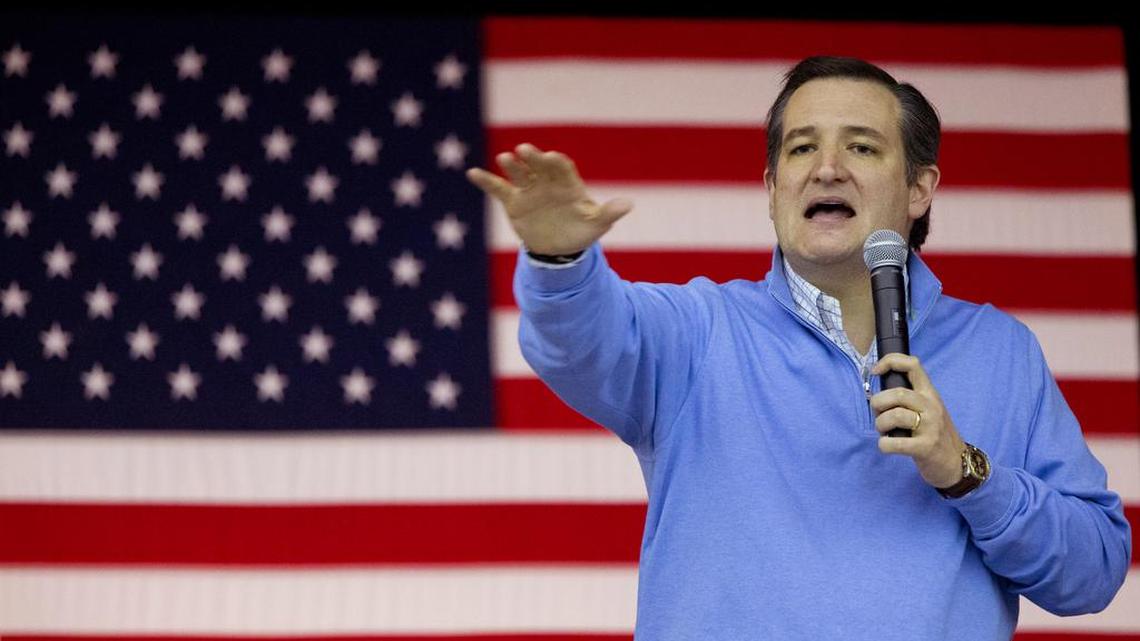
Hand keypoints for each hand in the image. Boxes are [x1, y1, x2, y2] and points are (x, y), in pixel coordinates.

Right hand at [466, 143, 632, 254]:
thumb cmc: (580, 230)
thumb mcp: (597, 224)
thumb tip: (629, 205)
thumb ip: (609, 213)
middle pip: (538, 166)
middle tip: (524, 150)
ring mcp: (529, 190)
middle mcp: (546, 181)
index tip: (551, 158)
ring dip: (511, 166)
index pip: (561, 169)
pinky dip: (486, 181)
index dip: (556, 163)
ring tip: (504, 158)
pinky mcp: (514, 201)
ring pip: (518, 174)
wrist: (559, 248)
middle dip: (532, 158)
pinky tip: (472, 173)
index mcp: (567, 183)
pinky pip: (498, 189)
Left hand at [869, 353, 965, 488]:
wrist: (957, 463)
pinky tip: (886, 446)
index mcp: (930, 394)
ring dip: (880, 424)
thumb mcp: (928, 409)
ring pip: (894, 416)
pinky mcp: (925, 448)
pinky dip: (883, 445)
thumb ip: (910, 398)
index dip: (890, 361)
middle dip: (878, 403)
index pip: (913, 365)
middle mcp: (932, 407)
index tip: (875, 371)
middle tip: (878, 414)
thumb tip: (879, 393)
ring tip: (884, 432)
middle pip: (897, 393)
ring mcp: (930, 427)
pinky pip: (894, 443)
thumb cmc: (935, 434)